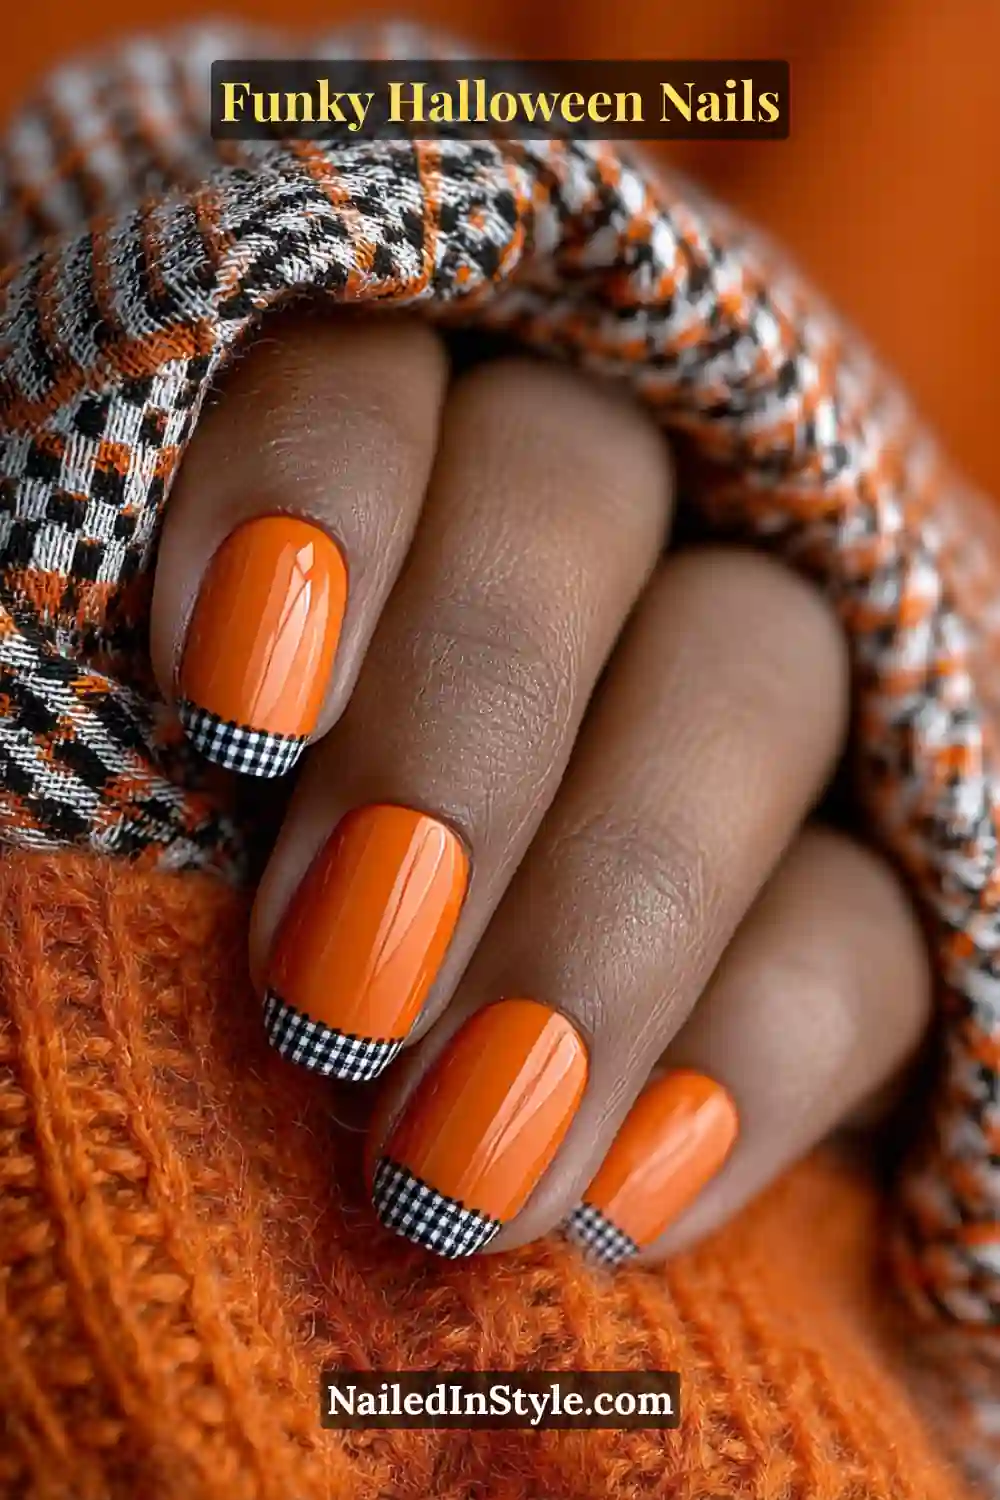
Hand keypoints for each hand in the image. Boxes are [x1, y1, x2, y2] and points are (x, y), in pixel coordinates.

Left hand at [150, 310, 929, 1263]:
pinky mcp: (889, 852)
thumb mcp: (215, 792)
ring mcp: (760, 670)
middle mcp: (608, 505)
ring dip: (606, 919)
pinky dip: (755, 1054)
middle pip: (572, 491)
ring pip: (751, 676)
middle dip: (455, 739)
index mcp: (403, 446)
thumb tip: (183, 809)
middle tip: (330, 1000)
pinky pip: (872, 918)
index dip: (318, 496)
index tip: (234, 721)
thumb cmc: (251, 904)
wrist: (478, 1084)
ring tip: (461, 1158)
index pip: (370, 365)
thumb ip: (217, 737)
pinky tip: (626, 1198)